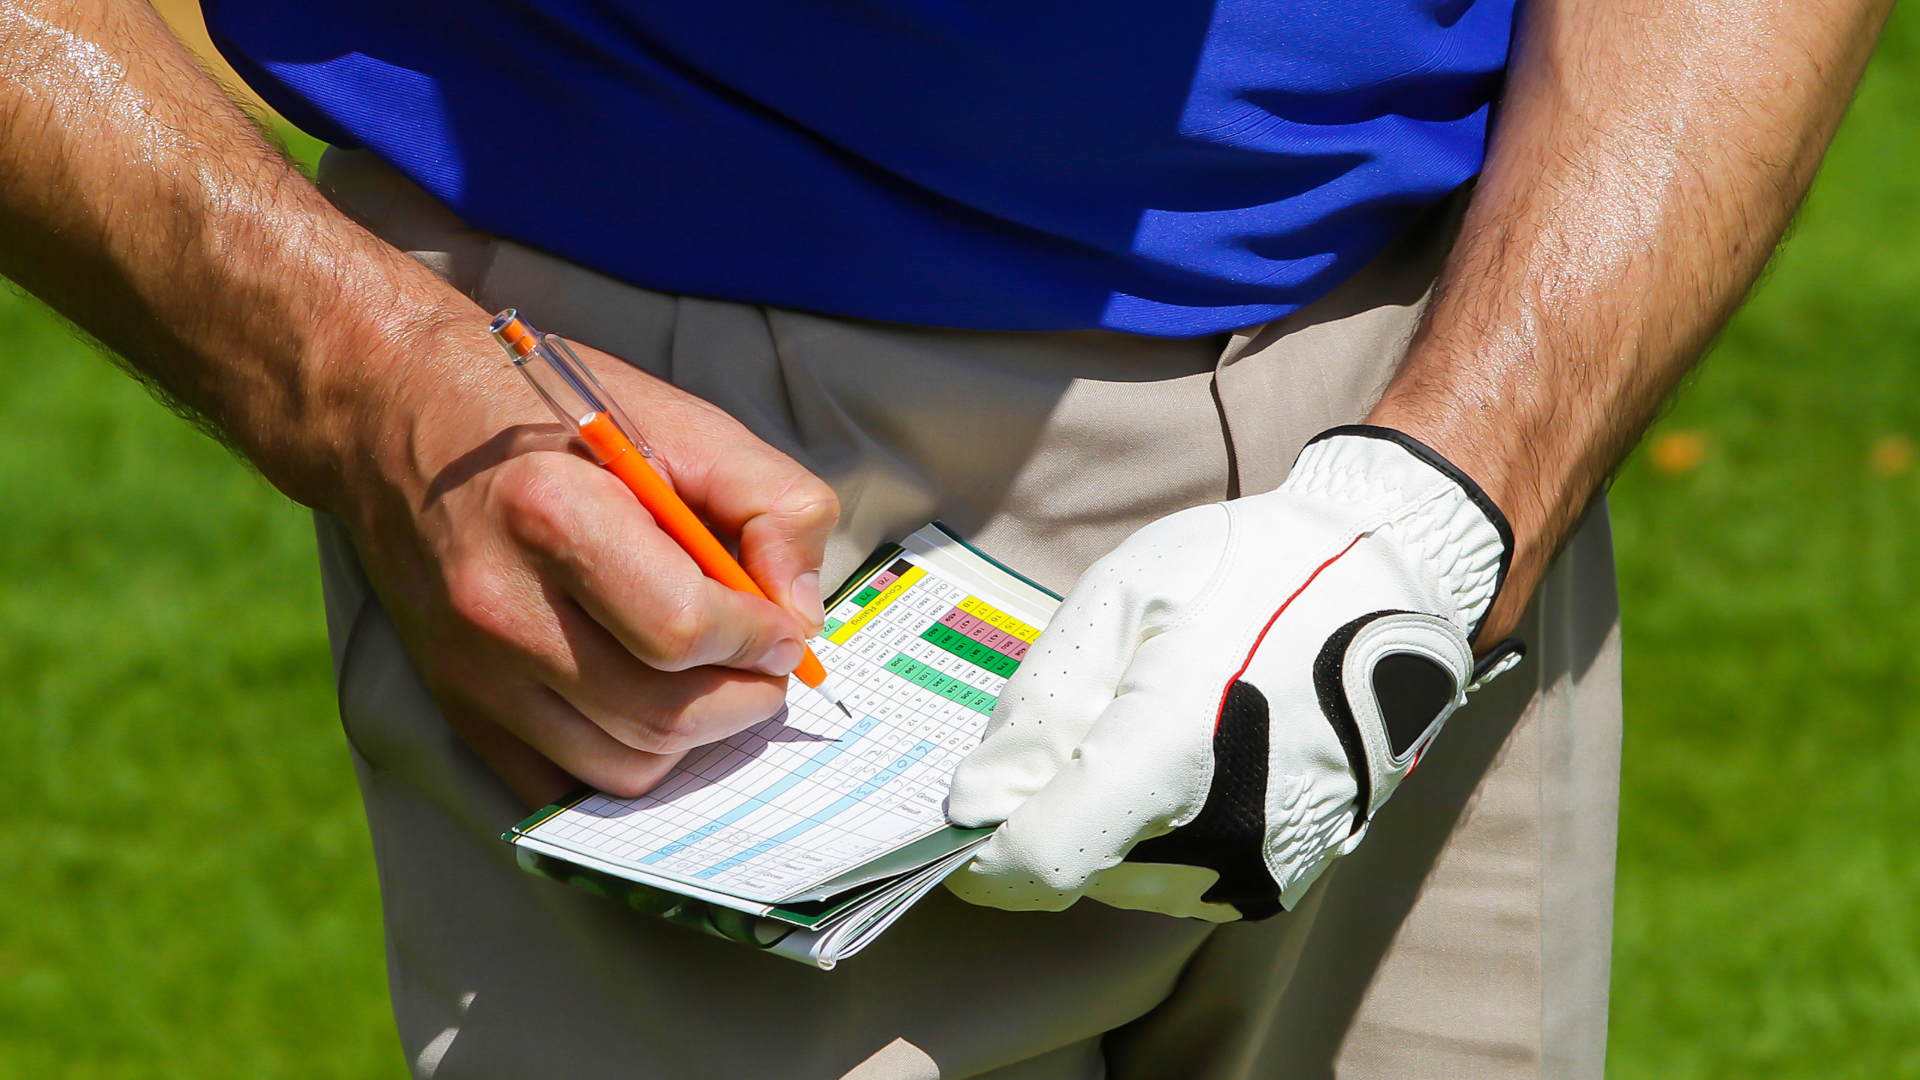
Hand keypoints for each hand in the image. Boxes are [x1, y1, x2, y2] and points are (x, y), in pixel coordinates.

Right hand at [331, 318, 837, 806]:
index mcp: (555, 515)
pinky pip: (561, 787)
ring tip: (709, 681)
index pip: (684, 629)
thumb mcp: (679, 421)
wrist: (397, 416)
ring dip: (692, 740)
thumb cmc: (546, 416)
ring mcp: (471, 669)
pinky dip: (624, 762)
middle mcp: (500, 605)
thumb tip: (800, 610)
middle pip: (660, 714)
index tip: (783, 628)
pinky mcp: (456, 705)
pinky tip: (646, 705)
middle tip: (765, 665)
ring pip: (620, 767)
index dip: (759, 640)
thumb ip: (771, 502)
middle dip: (743, 700)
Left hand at [946, 428, 1516, 920]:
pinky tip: (1193, 755)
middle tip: (1093, 716)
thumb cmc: (1256, 570)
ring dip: (1104, 822)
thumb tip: (975, 799)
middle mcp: (1222, 837)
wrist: (1397, 580)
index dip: (984, 850)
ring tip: (1155, 723)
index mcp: (1172, 756)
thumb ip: (1039, 709)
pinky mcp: (1287, 876)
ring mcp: (1262, 867)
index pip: (1039, 861)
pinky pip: (1177, 879)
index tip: (968, 808)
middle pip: (1074, 868)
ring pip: (1121, 880)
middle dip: (1049, 810)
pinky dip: (1157, 833)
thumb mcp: (1122, 599)